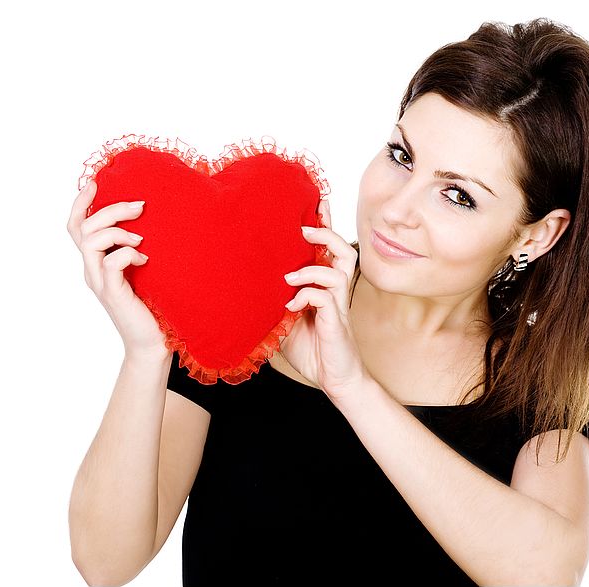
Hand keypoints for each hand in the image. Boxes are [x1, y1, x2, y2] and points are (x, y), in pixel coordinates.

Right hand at [66, 181, 168, 359]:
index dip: (81, 203)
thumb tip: (149, 219)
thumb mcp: (141, 270)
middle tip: (140, 206)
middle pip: (83, 228)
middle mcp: (92, 271)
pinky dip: (128, 254)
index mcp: (95, 262)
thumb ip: (135, 248)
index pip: (76, 226)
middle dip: (111, 210)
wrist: (152, 343)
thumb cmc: (151, 306)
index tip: (97, 183)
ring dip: (118, 232)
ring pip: (91, 242)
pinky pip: (111, 264)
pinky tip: (144, 260)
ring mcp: (100, 283)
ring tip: (141, 239)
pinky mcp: (113, 294)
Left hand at [279, 199, 368, 402]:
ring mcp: (338, 306)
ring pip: (339, 269)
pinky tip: (291, 307)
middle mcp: (335, 293)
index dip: (324, 226)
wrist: (335, 380)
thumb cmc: (313, 351)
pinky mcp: (336, 323)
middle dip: (326, 233)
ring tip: (290, 273)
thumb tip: (246, 286)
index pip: (328, 251)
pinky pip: (325, 298)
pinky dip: (306, 296)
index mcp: (324, 288)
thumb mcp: (285, 322)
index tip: (314, 204)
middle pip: (342, 251)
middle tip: (303, 228)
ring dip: (313, 266)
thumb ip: (274, 302)